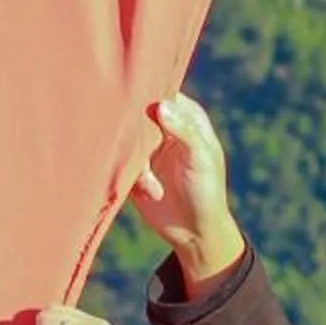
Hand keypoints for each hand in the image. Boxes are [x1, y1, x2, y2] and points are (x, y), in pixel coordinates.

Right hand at [130, 94, 244, 287]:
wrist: (193, 232)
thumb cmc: (206, 191)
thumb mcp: (200, 159)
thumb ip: (183, 130)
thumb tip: (159, 106)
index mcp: (187, 117)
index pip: (164, 91)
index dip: (149, 92)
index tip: (136, 101)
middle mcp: (165, 127)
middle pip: (138, 112)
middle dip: (133, 128)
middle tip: (140, 146)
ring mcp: (147, 148)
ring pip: (126, 138)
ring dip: (136, 163)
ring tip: (155, 187)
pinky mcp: (133, 168)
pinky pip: (119, 162)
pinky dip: (133, 177)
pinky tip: (151, 192)